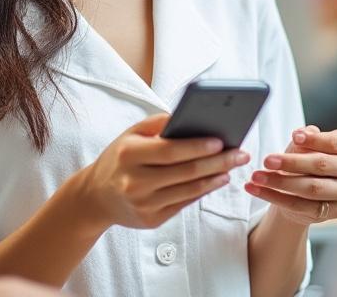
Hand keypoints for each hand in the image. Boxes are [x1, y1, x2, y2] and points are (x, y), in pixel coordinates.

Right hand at [78, 113, 250, 229]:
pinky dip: (203, 191)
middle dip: (217, 162)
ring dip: (215, 178)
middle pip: (185, 172)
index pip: (170, 151)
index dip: (197, 146)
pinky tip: (216, 180)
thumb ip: (157, 123)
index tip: (221, 140)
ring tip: (232, 166)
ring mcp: (143, 204)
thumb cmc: (119, 158)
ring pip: (189, 190)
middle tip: (240, 153)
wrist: (95, 197)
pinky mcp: (151, 220)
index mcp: (129, 155)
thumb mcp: (130, 134)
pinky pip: (184, 203)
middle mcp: (135, 182)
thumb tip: (189, 116)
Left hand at [244, 125, 336, 225]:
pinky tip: (257, 190)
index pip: (335, 142)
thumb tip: (303, 133)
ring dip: (280, 183)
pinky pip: (303, 206)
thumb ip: (305, 137)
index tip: (293, 136)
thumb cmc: (305, 158)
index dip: (315, 140)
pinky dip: (275, 197)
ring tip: (257, 177)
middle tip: (267, 160)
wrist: (304, 187)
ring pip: (312, 188)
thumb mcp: (303, 144)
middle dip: (292, 163)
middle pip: (322, 165)